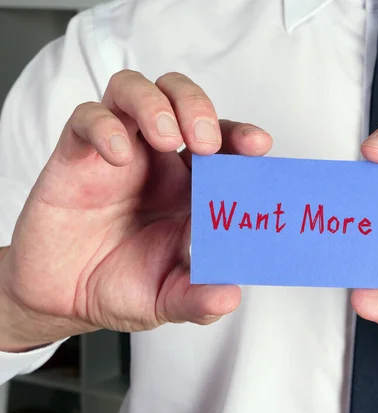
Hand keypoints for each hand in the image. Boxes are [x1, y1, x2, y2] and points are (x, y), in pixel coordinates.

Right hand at [0, 70, 271, 350]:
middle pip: (181, 98)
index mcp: (190, 188)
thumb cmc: (120, 286)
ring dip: (155, 103)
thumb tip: (229, 297)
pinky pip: (88, 119)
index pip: (222, 142)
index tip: (257, 145)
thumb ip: (197, 299)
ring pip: (135, 91)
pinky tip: (117, 155)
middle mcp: (157, 162)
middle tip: (206, 141)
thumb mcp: (166, 299)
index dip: (240, 135)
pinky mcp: (77, 156)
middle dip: (198, 107)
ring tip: (166, 138)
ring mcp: (118, 153)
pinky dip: (105, 126)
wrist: (62, 298)